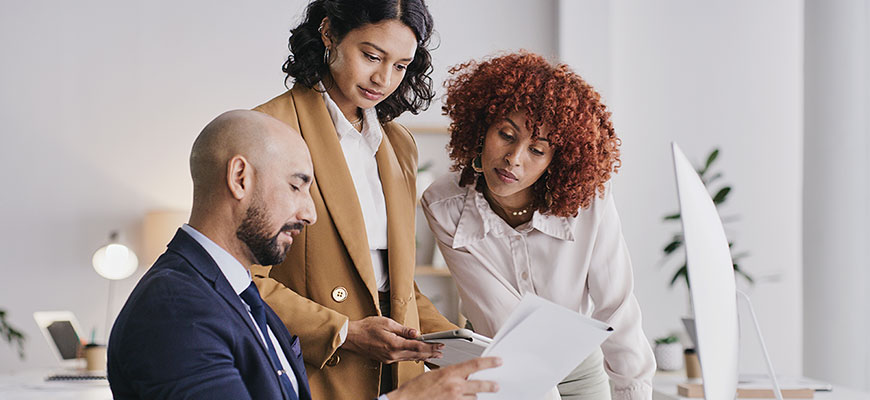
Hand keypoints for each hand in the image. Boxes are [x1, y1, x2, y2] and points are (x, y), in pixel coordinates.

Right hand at [343, 316, 443, 362]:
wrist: (352, 337)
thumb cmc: (366, 328)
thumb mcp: (386, 322)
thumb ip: (403, 329)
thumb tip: (415, 332)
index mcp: (394, 344)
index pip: (418, 347)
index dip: (431, 346)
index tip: (440, 345)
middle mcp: (393, 354)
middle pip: (416, 355)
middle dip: (430, 353)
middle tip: (441, 352)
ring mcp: (389, 358)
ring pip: (410, 358)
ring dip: (423, 356)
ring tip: (433, 355)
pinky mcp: (386, 359)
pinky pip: (403, 359)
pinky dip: (413, 357)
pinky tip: (418, 355)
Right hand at [385, 357, 501, 399]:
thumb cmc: (415, 389)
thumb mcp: (433, 375)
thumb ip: (450, 374)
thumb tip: (462, 375)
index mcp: (449, 373)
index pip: (474, 365)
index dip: (489, 362)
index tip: (498, 361)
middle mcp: (454, 387)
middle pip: (480, 385)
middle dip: (489, 386)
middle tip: (496, 386)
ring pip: (473, 398)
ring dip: (471, 396)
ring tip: (466, 395)